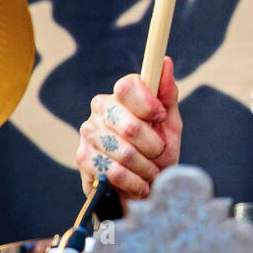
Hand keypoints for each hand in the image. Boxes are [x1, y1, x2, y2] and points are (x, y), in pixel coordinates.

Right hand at [75, 56, 181, 198]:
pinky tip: (138, 184)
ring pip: (123, 151)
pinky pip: (114, 171)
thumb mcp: (169, 125)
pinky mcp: (82, 158)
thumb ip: (167, 95)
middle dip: (153, 146)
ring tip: (150, 172)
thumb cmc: (157, 155)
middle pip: (129, 124)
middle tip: (158, 154)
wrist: (143, 191)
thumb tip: (166, 61)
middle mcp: (101, 109)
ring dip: (146, 168)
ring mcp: (88, 133)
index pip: (127, 86)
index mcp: (122, 96)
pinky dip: (134, 182)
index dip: (147, 105)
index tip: (159, 119)